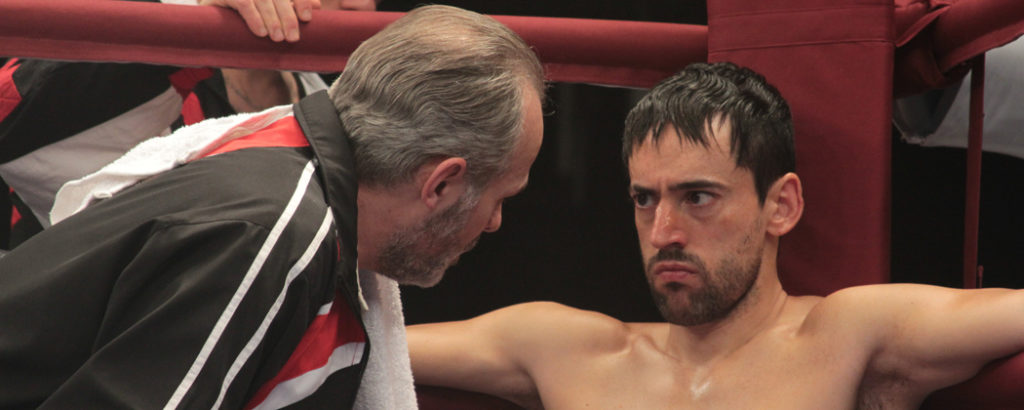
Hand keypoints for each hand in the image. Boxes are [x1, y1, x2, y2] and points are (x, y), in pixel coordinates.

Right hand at [200, 0, 321, 41]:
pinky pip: (242, 2)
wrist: (212, 26)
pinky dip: (253, 17)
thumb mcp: (271, 13)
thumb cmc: (247, 19)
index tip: (307, 18)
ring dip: (272, 19)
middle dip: (287, 16)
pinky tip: (260, 32)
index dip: (301, 0)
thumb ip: (291, 6)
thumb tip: (317, 6)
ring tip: (278, 38)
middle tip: (292, 38)